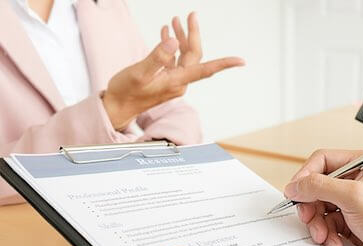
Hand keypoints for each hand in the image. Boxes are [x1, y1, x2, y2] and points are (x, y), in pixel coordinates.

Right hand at [102, 12, 244, 129]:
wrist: (116, 107)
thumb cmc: (126, 93)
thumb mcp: (139, 73)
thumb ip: (157, 57)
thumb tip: (174, 42)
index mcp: (176, 81)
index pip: (205, 69)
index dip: (224, 64)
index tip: (241, 60)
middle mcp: (179, 82)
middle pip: (194, 56)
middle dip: (193, 34)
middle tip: (191, 15)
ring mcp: (173, 81)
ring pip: (184, 56)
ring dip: (182, 38)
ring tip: (176, 20)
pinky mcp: (165, 79)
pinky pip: (174, 60)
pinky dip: (171, 46)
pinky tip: (166, 34)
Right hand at [284, 150, 362, 245]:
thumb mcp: (353, 197)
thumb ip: (320, 187)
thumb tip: (294, 185)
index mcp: (360, 164)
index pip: (322, 160)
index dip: (305, 175)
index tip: (295, 191)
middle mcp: (354, 180)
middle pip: (316, 186)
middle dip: (310, 206)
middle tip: (307, 218)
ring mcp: (350, 201)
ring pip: (318, 207)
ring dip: (318, 224)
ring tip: (324, 236)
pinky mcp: (348, 220)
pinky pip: (326, 224)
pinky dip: (327, 235)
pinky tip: (336, 244)